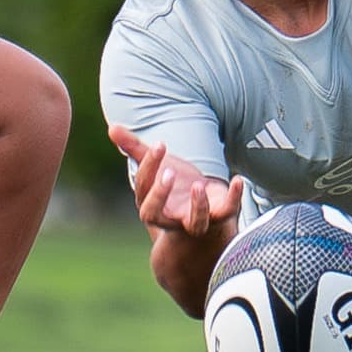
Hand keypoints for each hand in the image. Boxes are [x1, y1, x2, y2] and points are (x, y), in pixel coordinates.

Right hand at [108, 124, 244, 238]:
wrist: (205, 212)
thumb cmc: (177, 187)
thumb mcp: (157, 167)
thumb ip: (135, 149)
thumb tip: (112, 129)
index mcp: (151, 203)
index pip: (143, 188)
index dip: (149, 167)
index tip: (160, 144)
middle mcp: (170, 217)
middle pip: (155, 214)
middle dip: (160, 194)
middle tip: (169, 172)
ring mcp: (196, 220)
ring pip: (195, 223)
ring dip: (197, 207)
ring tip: (198, 185)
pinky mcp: (220, 217)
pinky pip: (227, 212)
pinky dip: (234, 197)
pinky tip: (238, 180)